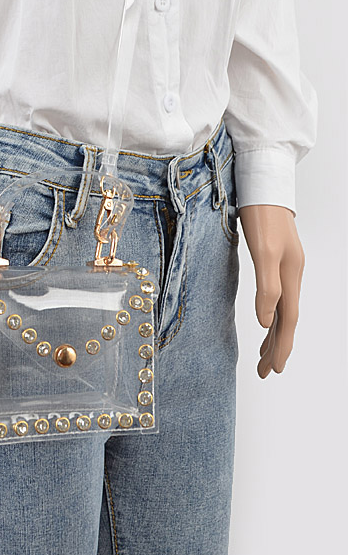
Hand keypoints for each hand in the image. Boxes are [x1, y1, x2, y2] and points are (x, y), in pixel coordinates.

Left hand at [238, 204, 304, 378]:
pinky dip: (271, 312)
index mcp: (291, 276)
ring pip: (282, 308)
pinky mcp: (275, 258)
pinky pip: (276, 295)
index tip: (274, 370)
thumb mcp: (263, 252)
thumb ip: (267, 288)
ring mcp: (285, 266)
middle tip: (265, 371)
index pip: (288, 321)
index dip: (281, 347)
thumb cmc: (261, 215)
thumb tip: (266, 323)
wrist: (262, 183)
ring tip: (263, 354)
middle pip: (287, 319)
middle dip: (277, 346)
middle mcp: (291, 274)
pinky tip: (265, 316)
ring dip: (274, 333)